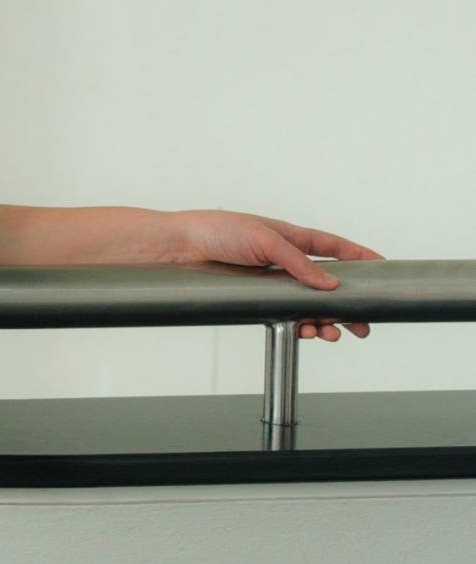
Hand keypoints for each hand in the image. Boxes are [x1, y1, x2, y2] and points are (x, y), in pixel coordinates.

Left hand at [161, 210, 384, 340]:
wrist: (179, 249)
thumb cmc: (217, 231)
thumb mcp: (264, 240)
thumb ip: (299, 263)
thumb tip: (330, 283)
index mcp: (291, 237)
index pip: (334, 247)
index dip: (359, 257)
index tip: (383, 268)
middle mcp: (285, 260)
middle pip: (327, 285)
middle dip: (347, 305)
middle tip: (363, 325)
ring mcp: (272, 282)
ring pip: (309, 305)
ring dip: (325, 320)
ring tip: (331, 332)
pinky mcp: (257, 299)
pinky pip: (288, 315)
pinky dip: (302, 326)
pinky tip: (308, 331)